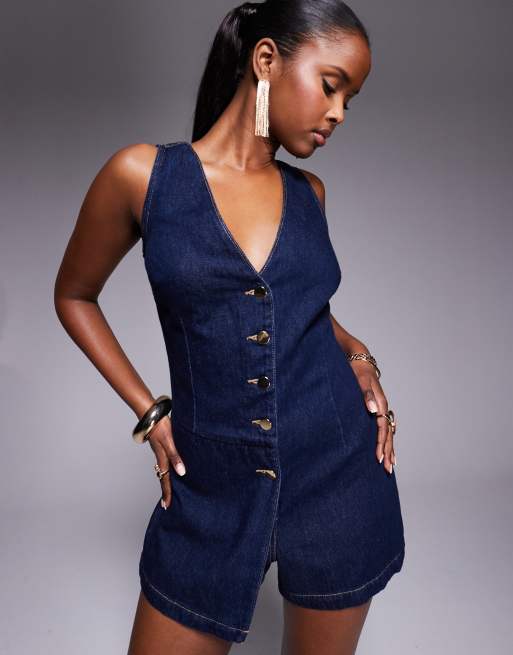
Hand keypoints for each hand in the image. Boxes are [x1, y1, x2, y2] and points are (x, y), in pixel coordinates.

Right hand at [146, 415, 186, 508]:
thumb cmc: (161, 426)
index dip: (167, 493)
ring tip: (170, 489)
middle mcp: (160, 456)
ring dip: (166, 480)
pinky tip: (172, 466)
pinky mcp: (161, 445)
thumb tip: (181, 472)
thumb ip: (175, 456)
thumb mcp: (169, 442)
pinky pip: (164, 461)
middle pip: (163, 477)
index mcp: (162, 458)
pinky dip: (168, 468)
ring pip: (163, 469)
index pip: (165, 480)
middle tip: (166, 503)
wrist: (151, 414)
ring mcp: (160, 451)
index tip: (166, 506)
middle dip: (165, 490)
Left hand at [349, 359, 395, 473]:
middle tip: (388, 469)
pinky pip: (384, 428)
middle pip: (389, 433)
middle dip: (389, 451)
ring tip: (391, 464)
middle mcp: (382, 407)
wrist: (359, 360)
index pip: (383, 427)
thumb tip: (373, 410)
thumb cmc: (357, 370)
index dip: (382, 443)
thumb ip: (366, 393)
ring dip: (390, 448)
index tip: (379, 457)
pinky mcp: (376, 408)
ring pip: (388, 432)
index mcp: (380, 402)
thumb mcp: (360, 379)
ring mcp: (380, 408)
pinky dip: (387, 440)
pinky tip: (387, 449)